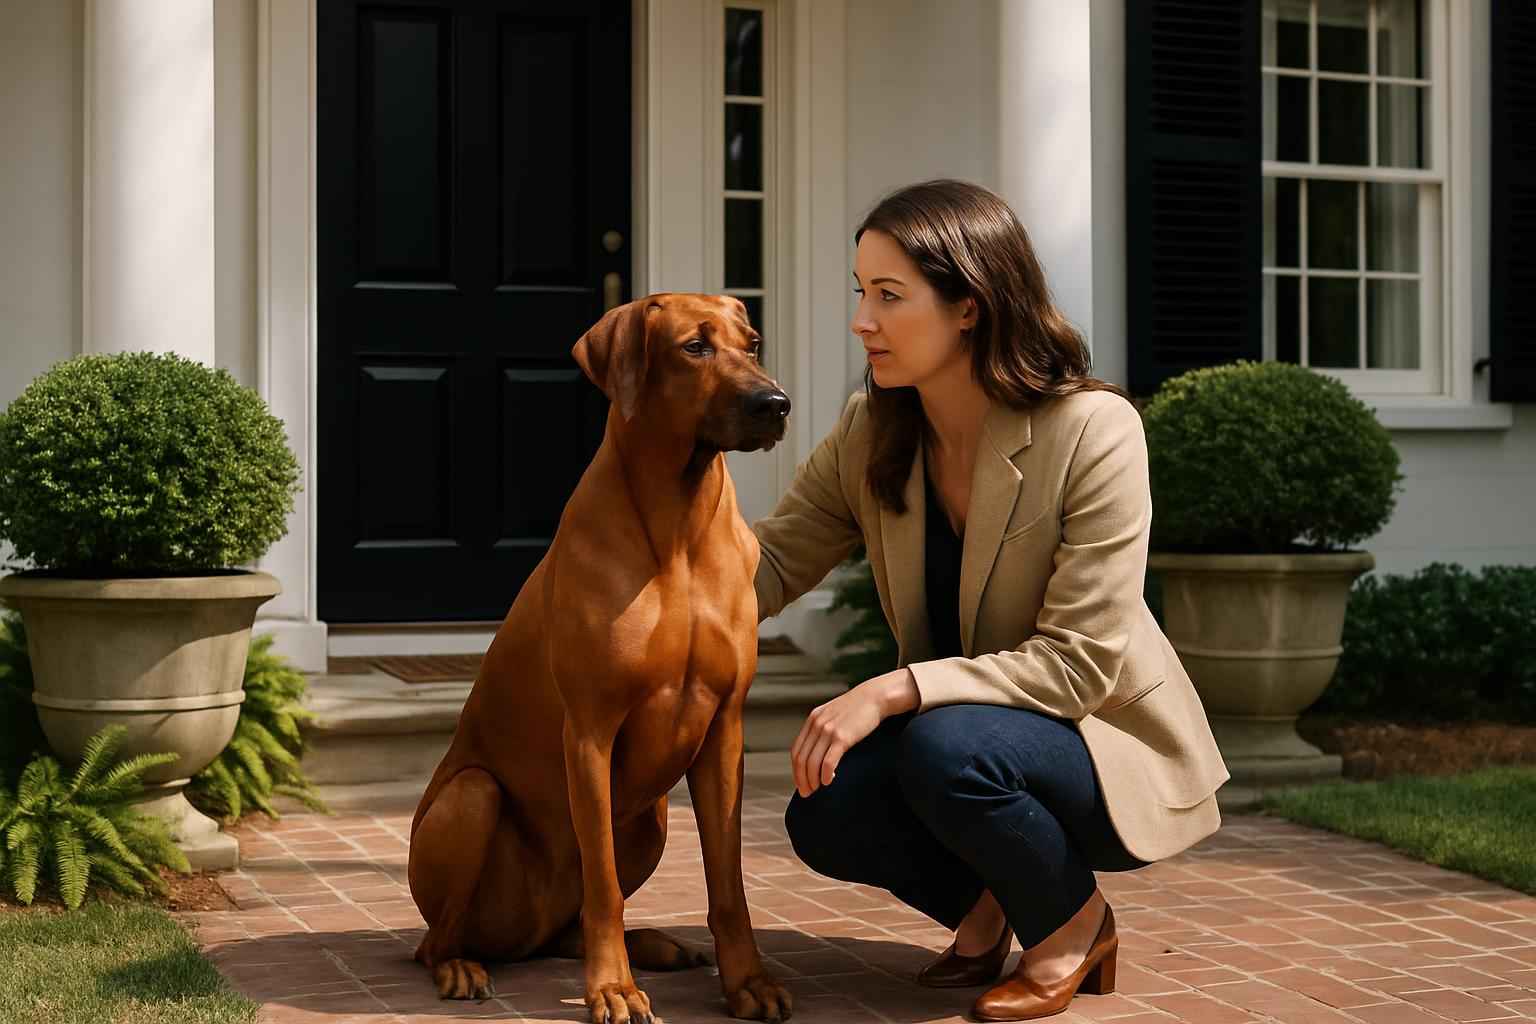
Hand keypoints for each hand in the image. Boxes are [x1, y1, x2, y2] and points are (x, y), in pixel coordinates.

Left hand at [789, 668, 918, 797]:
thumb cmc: (857, 709)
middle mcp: (817, 725)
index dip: (796, 770)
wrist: (875, 697)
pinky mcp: (842, 737)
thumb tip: (819, 752)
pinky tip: (829, 781)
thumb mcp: (833, 714)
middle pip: (801, 759)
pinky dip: (826, 775)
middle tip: (807, 793)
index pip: (796, 750)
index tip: (801, 783)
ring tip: (817, 789)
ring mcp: (828, 731)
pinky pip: (828, 762)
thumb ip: (823, 729)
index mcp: (812, 720)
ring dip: (812, 780)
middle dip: (802, 779)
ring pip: (812, 763)